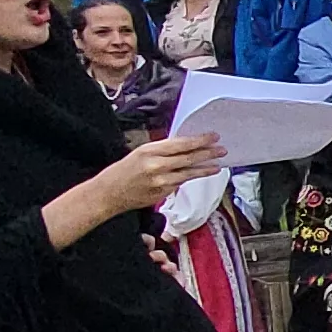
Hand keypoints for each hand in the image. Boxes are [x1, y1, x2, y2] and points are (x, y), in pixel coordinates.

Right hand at [91, 134, 227, 217]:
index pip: (180, 144)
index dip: (199, 140)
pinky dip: (190, 178)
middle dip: (207, 154)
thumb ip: (163, 150)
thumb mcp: (141, 152)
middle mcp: (156, 166)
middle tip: (222, 150)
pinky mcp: (162, 194)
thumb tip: (186, 145)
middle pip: (187, 158)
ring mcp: (160, 182)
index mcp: (150, 151)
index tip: (213, 137)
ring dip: (205, 169)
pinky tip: (201, 174)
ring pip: (188, 173)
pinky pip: (180, 184)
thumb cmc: (125, 170)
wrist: (109, 193)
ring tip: (218, 165)